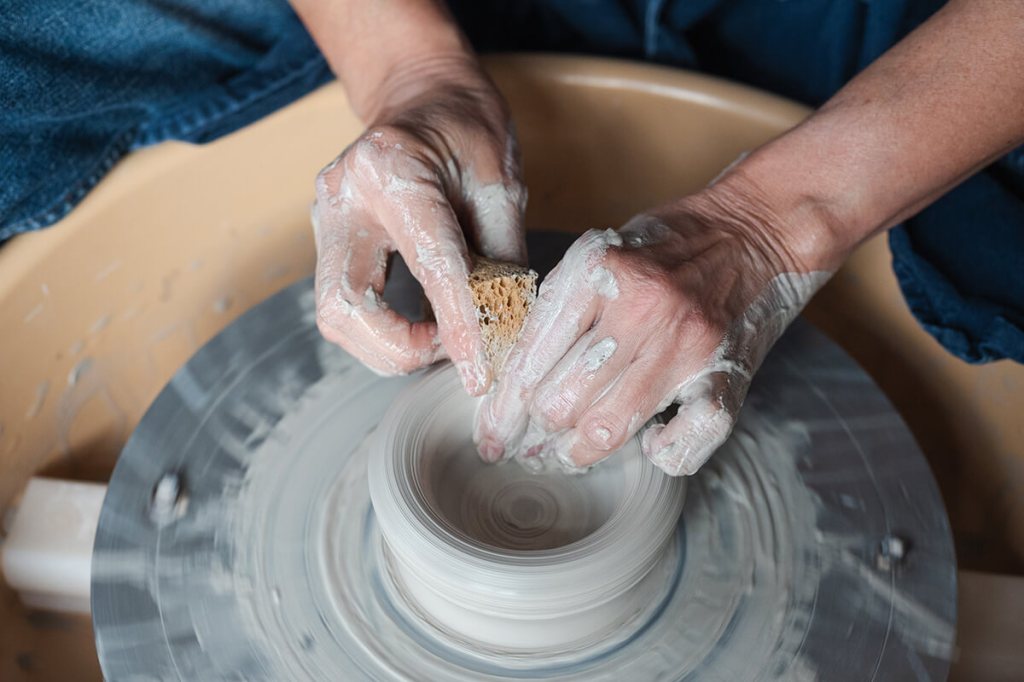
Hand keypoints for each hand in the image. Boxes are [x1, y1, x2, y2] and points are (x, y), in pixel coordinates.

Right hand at [313, 58, 525, 393]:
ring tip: (445, 339)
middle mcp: (342, 196)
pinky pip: (344, 305)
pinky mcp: (328, 242)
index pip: (429, 264)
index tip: (480, 371)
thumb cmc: (466, 131)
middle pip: (346, 308)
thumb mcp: (501, 184)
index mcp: (392, 169)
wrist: (422, 96)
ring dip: (390, 348)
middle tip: (455, 352)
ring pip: (336, 317)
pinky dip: (384, 332)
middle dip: (401, 350)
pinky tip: (425, 329)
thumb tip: (505, 331)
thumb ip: (501, 258)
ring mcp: (325, 220)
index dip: (458, 326)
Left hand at [474, 184, 832, 474]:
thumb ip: (558, 306)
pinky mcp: (726, 372)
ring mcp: (685, 343)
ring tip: (568, 452)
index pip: (529, 358)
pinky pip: (687, 438)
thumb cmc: (665, 246)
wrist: (755, 228)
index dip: (502, 409)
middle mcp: (638, 306)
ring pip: (608, 427)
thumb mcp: (599, 254)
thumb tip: (511, 377)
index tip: (490, 436)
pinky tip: (651, 444)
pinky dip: (664, 453)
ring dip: (579, 451)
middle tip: (529, 441)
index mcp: (596, 270)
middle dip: (536, 430)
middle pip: (560, 401)